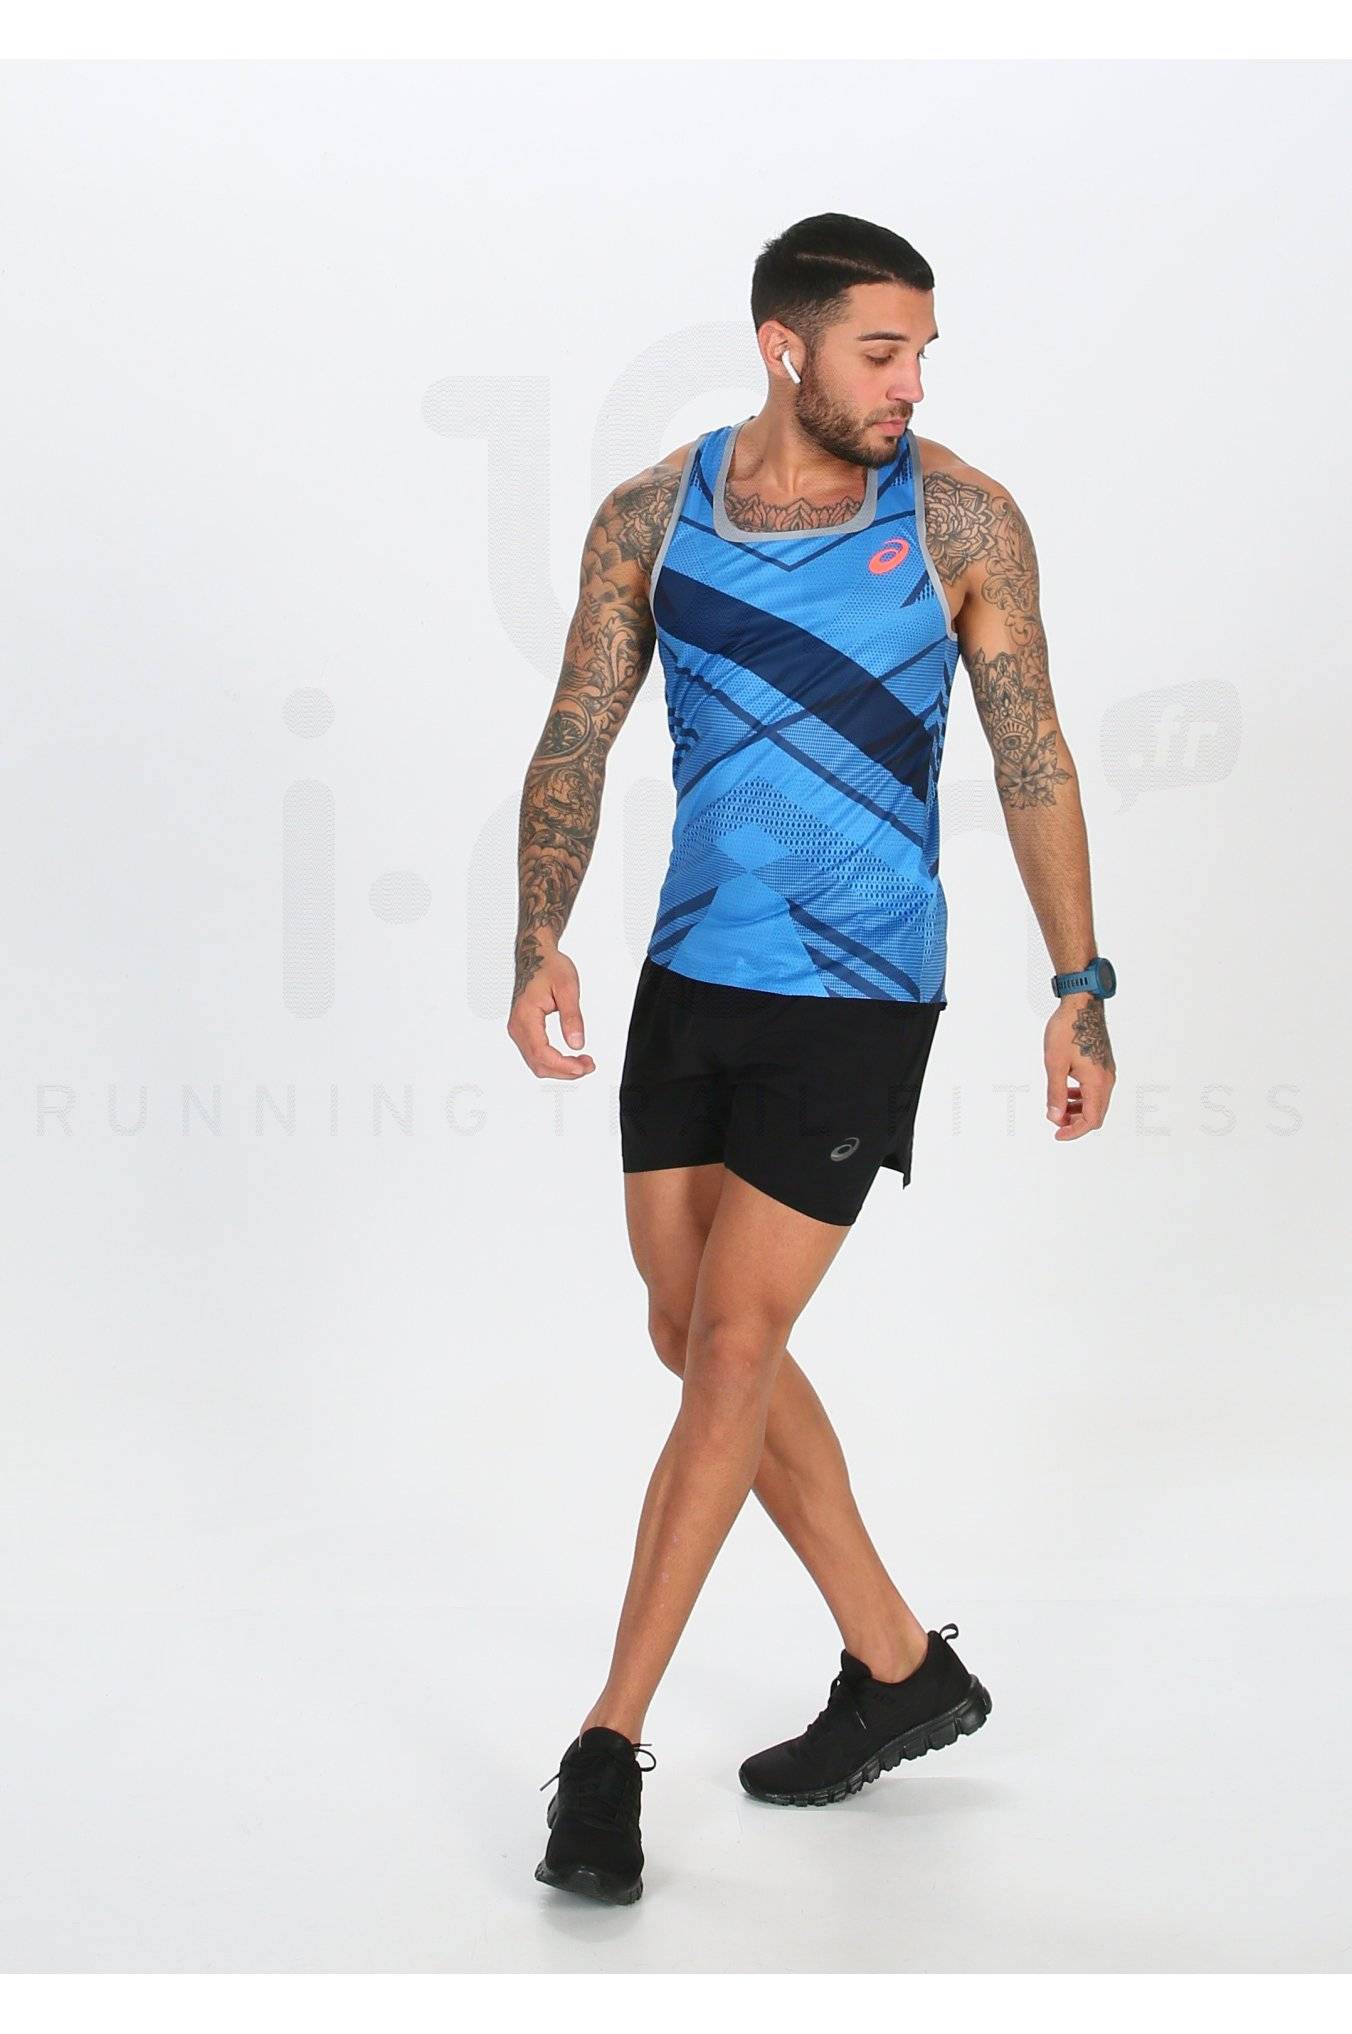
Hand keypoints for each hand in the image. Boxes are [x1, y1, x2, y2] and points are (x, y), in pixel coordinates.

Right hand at [506, 942, 595, 1079]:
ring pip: (537, 1063)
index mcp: (526, 1016)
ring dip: (560, 1068)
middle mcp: (517, 1026)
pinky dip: (554, 1061)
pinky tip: (570, 1058)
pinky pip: (536, 1055)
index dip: (563, 1065)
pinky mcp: (524, 1031)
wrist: (535, 956)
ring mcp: (518, 1030)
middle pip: (538, 1063)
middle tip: (589, 1065)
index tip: (582, 1067)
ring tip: (583, 1063)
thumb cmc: (548, 967)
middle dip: (565, 1071)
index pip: (541, 1052)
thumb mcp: (567, 988)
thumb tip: (577, 1043)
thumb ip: (572, 1017)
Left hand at [1044, 996, 1114, 1140]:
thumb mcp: (1055, 1064)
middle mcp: (1107, 1079)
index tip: (1057, 1134)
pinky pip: (1096, 1089)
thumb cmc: (1067, 1030)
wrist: (1082, 1003)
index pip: (1091, 1119)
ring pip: (1097, 1102)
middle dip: (1076, 1123)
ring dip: (1079, 1110)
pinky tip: (1068, 1092)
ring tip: (1059, 1108)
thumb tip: (1055, 1117)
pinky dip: (1083, 1097)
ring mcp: (1107, 1071)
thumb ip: (1056, 1093)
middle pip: (1096, 1114)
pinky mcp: (1104, 1064)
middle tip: (1055, 1123)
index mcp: (1097, 1082)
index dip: (1074, 1132)